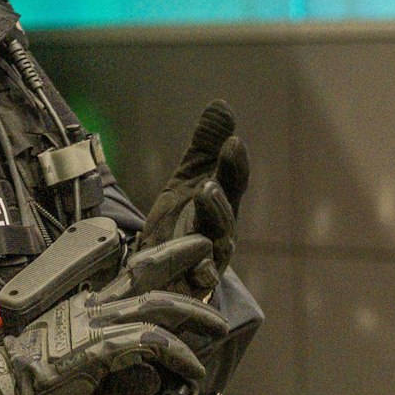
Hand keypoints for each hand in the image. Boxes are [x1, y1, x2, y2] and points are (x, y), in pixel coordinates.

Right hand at [0, 235, 228, 394]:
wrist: (2, 387)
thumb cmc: (32, 379)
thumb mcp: (81, 367)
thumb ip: (119, 370)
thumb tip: (151, 378)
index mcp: (86, 306)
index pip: (128, 273)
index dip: (159, 258)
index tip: (184, 253)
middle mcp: (94, 307)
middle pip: (146, 273)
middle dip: (180, 258)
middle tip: (206, 255)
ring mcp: (97, 324)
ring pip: (157, 305)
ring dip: (193, 314)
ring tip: (217, 326)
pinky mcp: (101, 347)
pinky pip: (151, 342)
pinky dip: (178, 353)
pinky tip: (193, 367)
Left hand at [141, 101, 248, 294]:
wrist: (159, 269)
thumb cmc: (182, 220)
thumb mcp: (189, 178)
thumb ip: (205, 146)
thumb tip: (221, 104)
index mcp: (221, 205)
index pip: (233, 183)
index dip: (234, 165)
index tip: (232, 143)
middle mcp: (219, 235)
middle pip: (224, 219)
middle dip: (219, 203)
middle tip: (208, 185)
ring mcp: (206, 264)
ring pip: (211, 252)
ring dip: (203, 243)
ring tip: (196, 226)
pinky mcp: (187, 290)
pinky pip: (194, 288)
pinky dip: (197, 283)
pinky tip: (196, 278)